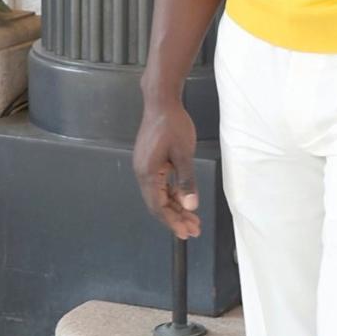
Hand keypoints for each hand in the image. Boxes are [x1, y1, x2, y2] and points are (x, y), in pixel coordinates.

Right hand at [133, 99, 200, 238]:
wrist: (161, 101)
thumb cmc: (174, 125)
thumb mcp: (184, 153)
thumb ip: (186, 181)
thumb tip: (190, 206)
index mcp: (148, 173)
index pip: (158, 206)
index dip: (172, 222)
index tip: (186, 233)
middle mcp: (142, 173)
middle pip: (158, 204)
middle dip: (175, 219)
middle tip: (194, 231)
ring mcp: (145, 167)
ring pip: (160, 195)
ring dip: (175, 208)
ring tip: (193, 220)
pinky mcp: (150, 162)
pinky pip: (160, 185)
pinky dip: (172, 194)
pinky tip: (184, 201)